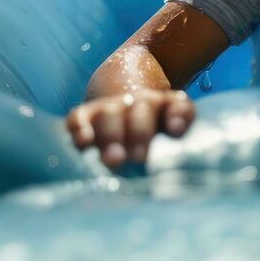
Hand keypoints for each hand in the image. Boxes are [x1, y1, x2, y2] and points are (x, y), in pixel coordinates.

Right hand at [64, 89, 195, 168]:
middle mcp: (138, 103)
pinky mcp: (85, 115)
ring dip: (112, 136)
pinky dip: (80, 128)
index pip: (177, 107)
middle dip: (139, 134)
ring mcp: (111, 107)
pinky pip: (79, 117)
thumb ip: (180, 125)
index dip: (177, 117)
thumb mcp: (172, 128)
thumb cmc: (154, 129)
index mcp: (166, 107)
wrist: (122, 100)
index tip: (175, 130)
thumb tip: (176, 129)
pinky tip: (82, 142)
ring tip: (114, 159)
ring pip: (110, 114)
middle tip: (138, 158)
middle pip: (141, 113)